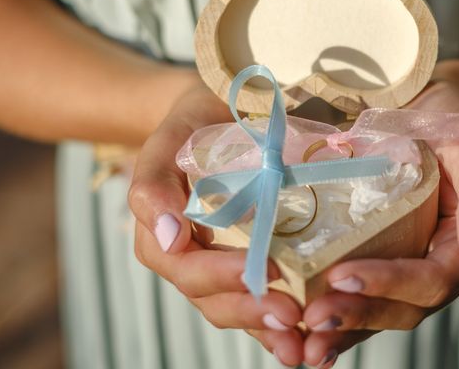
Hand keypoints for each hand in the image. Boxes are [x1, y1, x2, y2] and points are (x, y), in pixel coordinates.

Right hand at [128, 81, 305, 366]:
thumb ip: (154, 185)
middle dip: (253, 311)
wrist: (213, 116)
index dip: (225, 277)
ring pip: (236, 308)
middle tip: (294, 317)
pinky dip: (274, 323)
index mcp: (162, 237)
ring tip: (301, 343)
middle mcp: (189, 259)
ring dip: (266, 329)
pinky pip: (254, 299)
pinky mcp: (243, 264)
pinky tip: (303, 338)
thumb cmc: (189, 127)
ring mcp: (217, 265)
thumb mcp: (167, 142)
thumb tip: (169, 237)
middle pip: (214, 299)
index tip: (267, 272)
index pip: (189, 269)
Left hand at [300, 77, 458, 366]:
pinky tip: (305, 327)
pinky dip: (340, 311)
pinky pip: (365, 294)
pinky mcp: (386, 258)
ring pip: (382, 310)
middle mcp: (442, 265)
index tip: (341, 276)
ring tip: (304, 341)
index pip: (432, 279)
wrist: (429, 111)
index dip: (389, 283)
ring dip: (344, 328)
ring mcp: (412, 265)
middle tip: (313, 321)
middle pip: (404, 307)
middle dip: (358, 316)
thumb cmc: (455, 123)